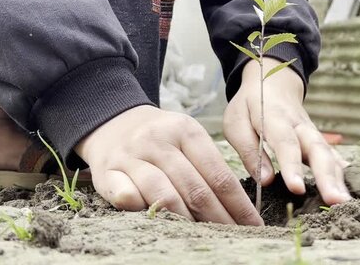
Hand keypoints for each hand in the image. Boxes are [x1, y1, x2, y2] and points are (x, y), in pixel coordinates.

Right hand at [74, 105, 262, 225]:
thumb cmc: (161, 138)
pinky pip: (127, 197)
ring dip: (187, 222)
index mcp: (185, 130)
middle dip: (219, 219)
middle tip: (233, 238)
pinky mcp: (106, 171)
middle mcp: (158, 140)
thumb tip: (239, 208)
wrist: (113, 122)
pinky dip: (144, 211)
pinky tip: (159, 224)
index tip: (253, 225)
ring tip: (205, 238)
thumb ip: (209, 166)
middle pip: (195, 188)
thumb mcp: (187, 138)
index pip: (218, 174)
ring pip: (164, 195)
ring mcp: (130, 156)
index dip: (238, 204)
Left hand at [223, 58, 359, 204]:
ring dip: (344, 181)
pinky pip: (340, 160)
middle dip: (328, 178)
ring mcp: (315, 135)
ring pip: (332, 157)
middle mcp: (301, 127)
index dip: (291, 166)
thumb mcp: (236, 122)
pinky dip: (355, 175)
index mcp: (275, 119)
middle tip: (336, 201)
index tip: (297, 189)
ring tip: (352, 203)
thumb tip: (266, 181)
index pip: (286, 143)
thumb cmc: (251, 105)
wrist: (274, 81)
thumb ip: (249, 150)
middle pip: (318, 151)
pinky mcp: (323, 143)